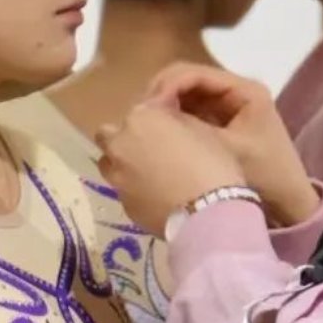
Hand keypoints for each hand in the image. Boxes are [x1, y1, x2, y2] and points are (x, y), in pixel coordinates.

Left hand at [98, 104, 246, 239]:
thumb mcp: (204, 129)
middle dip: (125, 139)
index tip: (172, 128)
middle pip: (109, 135)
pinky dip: (136, 191)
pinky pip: (124, 191)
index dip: (157, 118)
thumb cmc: (213, 165)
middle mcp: (120, 144)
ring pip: (110, 165)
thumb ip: (178, 121)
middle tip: (152, 149)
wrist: (209, 214)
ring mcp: (117, 177)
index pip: (143, 108)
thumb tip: (169, 125)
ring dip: (123, 165)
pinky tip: (158, 198)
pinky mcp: (123, 205)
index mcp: (142, 117)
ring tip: (150, 175)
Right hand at [147, 66, 319, 227]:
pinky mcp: (219, 123)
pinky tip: (158, 134)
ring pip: (185, 96)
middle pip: (187, 80)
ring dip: (164, 107)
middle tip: (141, 118)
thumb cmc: (266, 175)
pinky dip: (172, 120)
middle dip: (162, 95)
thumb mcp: (227, 150)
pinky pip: (189, 113)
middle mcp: (234, 91)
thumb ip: (189, 129)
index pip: (195, 73)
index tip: (149, 109)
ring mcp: (226, 107)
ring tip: (146, 126)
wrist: (290, 203)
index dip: (167, 86)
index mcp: (243, 90)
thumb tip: (150, 115)